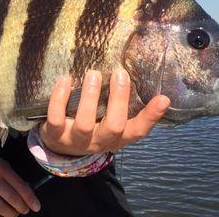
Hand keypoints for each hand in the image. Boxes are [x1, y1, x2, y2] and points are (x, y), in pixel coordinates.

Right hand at [0, 152, 40, 216]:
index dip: (31, 199)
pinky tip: (2, 215)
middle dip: (23, 208)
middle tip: (25, 209)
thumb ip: (14, 178)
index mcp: (3, 170)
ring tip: (14, 213)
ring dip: (12, 214)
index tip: (36, 207)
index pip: (21, 187)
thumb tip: (27, 193)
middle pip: (13, 200)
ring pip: (3, 210)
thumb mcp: (3, 165)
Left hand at [39, 69, 169, 155]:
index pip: (138, 130)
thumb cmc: (91, 123)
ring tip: (93, 74)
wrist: (59, 146)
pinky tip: (65, 80)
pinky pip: (57, 118)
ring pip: (85, 123)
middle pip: (114, 126)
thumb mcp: (108, 118)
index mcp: (117, 137)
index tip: (163, 98)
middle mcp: (99, 141)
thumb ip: (121, 103)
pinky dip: (60, 98)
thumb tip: (138, 72)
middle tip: (120, 73)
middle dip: (118, 99)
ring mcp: (76, 140)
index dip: (151, 116)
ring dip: (90, 97)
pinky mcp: (55, 135)